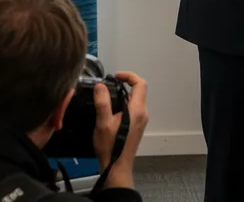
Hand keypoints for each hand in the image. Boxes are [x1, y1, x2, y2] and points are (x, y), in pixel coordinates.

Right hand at [93, 72, 148, 189]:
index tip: (115, 76)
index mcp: (137, 110)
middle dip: (126, 84)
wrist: (116, 167)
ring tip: (108, 96)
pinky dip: (125, 103)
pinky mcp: (137, 126)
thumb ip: (102, 102)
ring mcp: (141, 120)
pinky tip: (112, 110)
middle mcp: (143, 113)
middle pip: (139, 91)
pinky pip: (134, 108)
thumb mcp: (103, 123)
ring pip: (136, 100)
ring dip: (124, 94)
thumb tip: (101, 85)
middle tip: (110, 85)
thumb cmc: (110, 146)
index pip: (140, 84)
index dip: (129, 76)